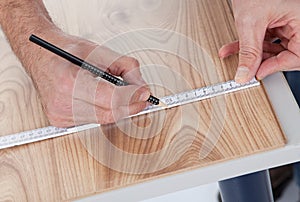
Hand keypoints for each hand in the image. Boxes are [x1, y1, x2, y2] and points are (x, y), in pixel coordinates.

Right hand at [29, 31, 149, 126]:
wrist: (41, 56)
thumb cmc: (66, 51)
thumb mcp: (99, 51)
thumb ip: (126, 67)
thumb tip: (142, 88)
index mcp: (69, 82)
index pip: (110, 99)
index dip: (132, 97)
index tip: (145, 93)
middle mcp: (62, 103)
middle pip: (110, 113)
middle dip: (130, 105)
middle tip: (141, 96)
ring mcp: (60, 115)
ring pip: (103, 119)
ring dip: (117, 108)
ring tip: (120, 93)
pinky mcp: (60, 121)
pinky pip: (93, 121)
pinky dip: (103, 110)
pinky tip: (101, 98)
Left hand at [219, 0, 299, 82]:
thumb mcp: (250, 21)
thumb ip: (249, 51)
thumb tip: (245, 74)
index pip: (298, 56)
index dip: (276, 66)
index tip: (257, 73)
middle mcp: (299, 22)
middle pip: (286, 53)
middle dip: (262, 59)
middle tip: (247, 66)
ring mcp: (290, 21)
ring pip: (274, 48)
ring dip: (251, 52)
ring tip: (233, 53)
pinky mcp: (279, 21)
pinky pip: (266, 38)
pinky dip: (249, 43)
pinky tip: (233, 47)